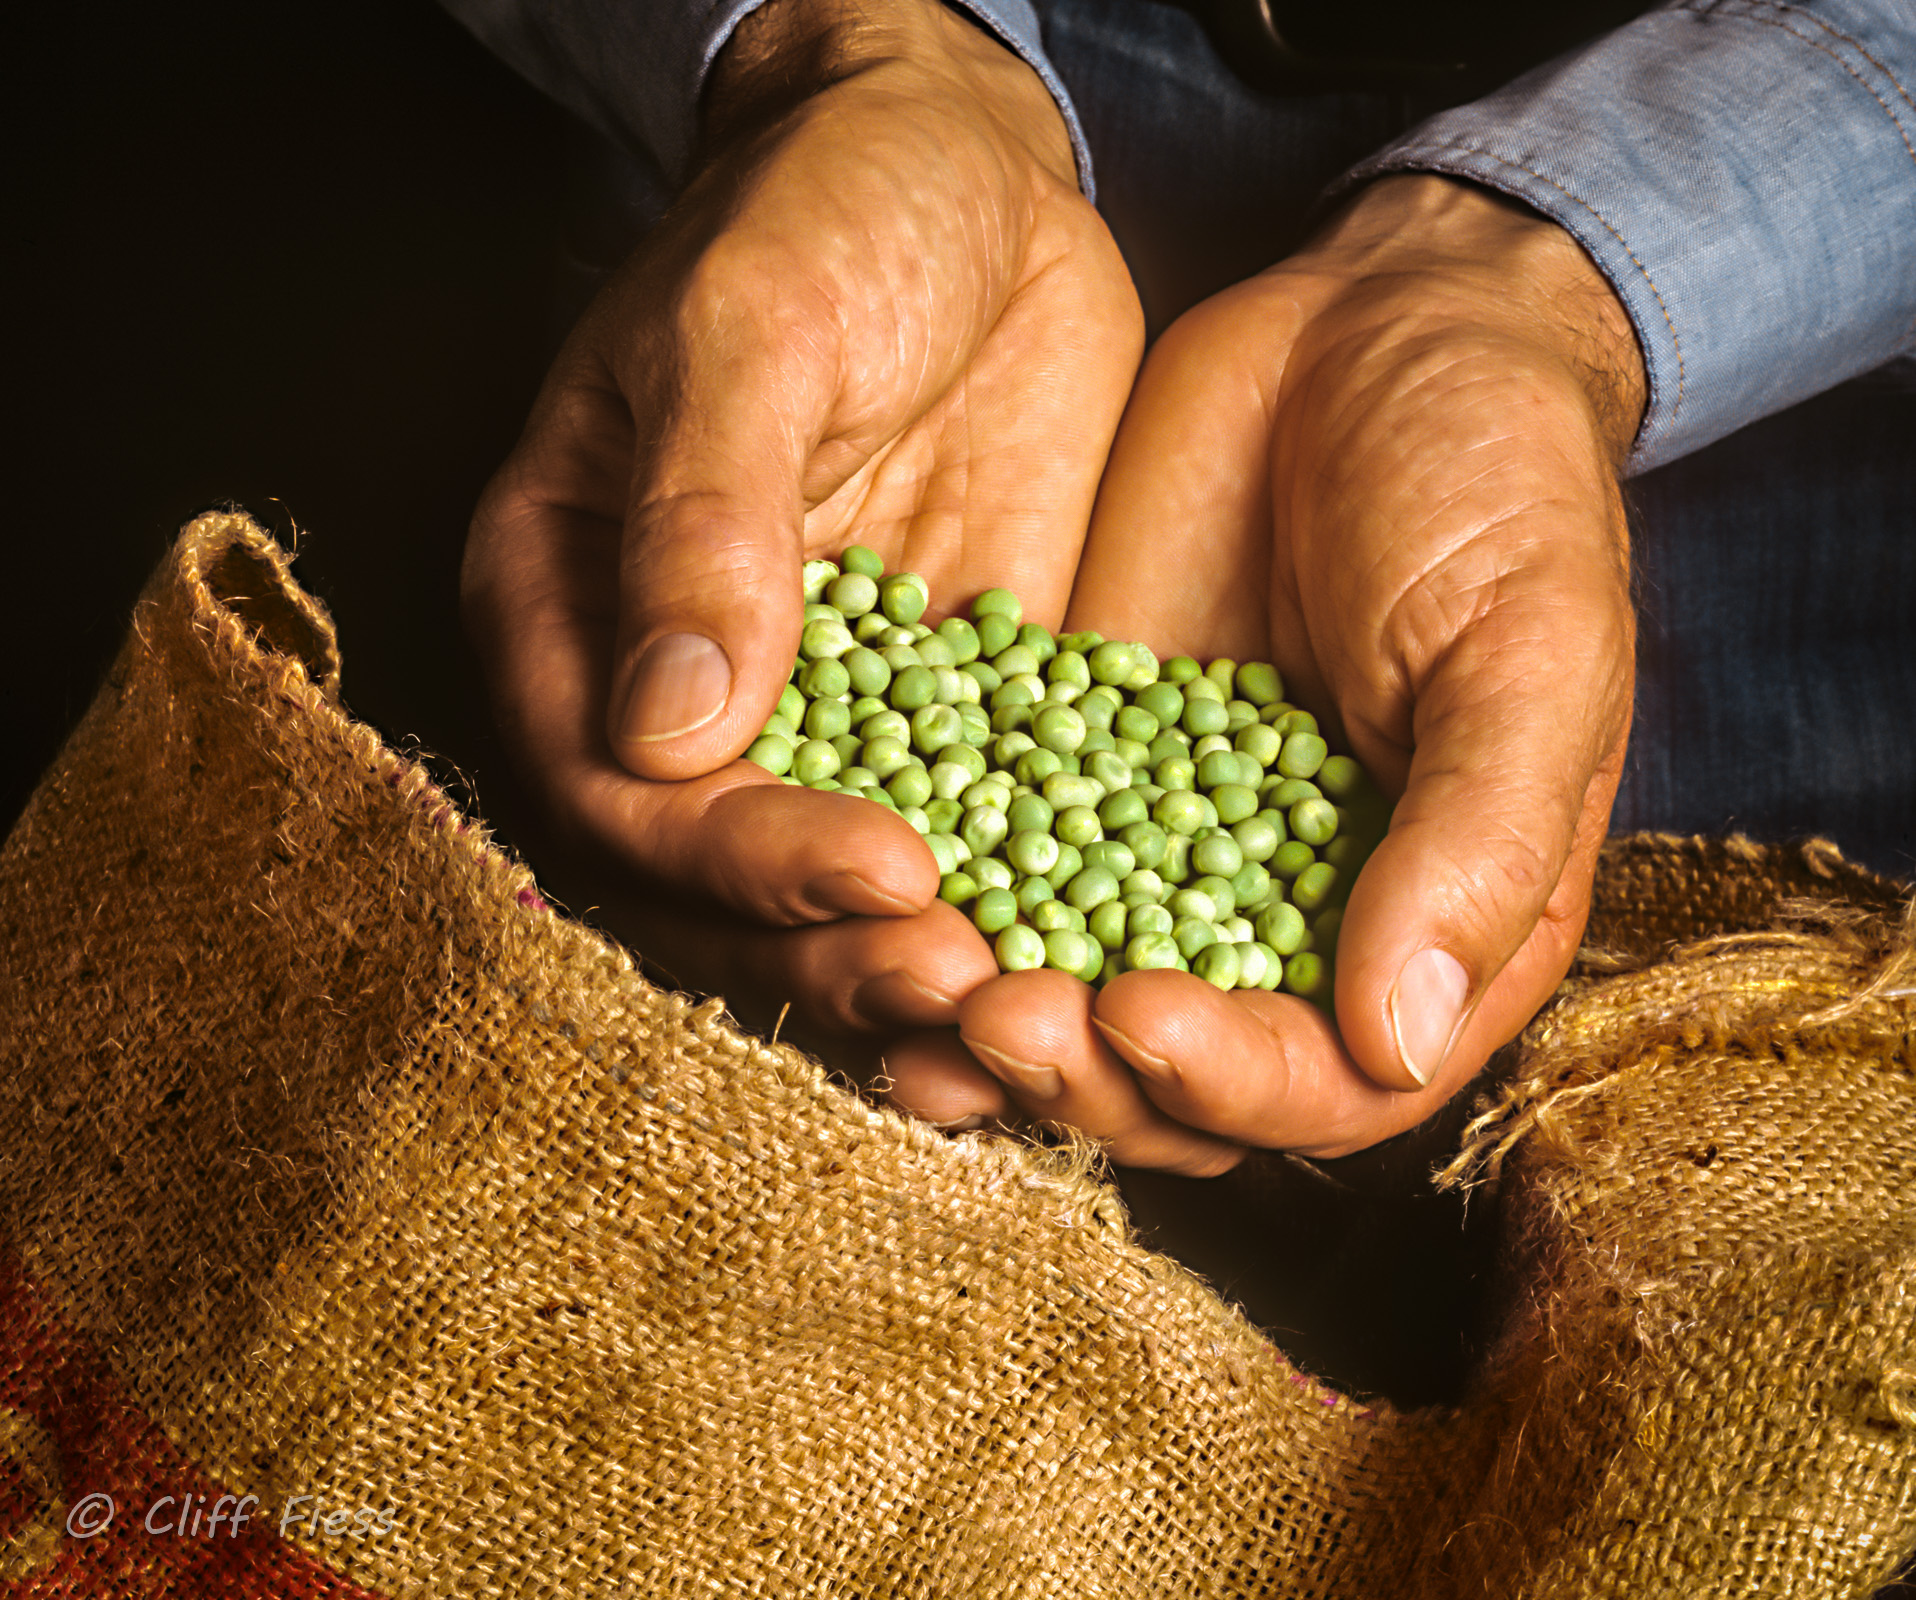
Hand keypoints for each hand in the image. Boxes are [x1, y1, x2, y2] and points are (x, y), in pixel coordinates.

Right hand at [462, 0, 1141, 1047]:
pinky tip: (1091, 953)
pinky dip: (1020, 899)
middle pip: (723, 879)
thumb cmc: (822, 211)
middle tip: (955, 978)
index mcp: (579, 603)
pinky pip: (974, 826)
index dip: (737, 852)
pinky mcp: (951, 709)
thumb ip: (704, 526)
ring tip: (1025, 1003)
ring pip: (843, 883)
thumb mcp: (752, 336)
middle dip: (830, 943)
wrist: (966, 168)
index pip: (623, 789)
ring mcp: (826, 710)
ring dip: (922, 956)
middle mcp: (684, 686)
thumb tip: (667, 731)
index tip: (875, 866)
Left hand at [883, 176, 1644, 1168]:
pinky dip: (937, 901)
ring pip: (1071, 994)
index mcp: (1437, 931)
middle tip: (989, 1020)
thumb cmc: (1496, 488)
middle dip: (1083, 1071)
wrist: (1372, 331)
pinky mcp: (1072, 772)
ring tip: (904, 995)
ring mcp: (1169, 853)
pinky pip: (997, 863)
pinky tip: (854, 906)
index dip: (1234, 1083)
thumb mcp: (1525, 651)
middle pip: (1180, 1073)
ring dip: (991, 1022)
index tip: (1135, 1017)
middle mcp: (1295, 925)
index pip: (1335, 1082)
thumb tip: (1397, 1042)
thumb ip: (1475, 843)